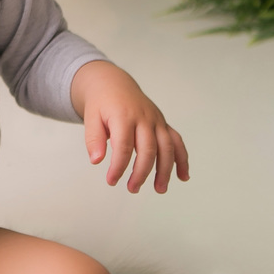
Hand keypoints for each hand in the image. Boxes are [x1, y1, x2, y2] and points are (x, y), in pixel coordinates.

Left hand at [70, 59, 188, 193]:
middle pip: (148, 149)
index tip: (111, 181)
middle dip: (142, 172)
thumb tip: (96, 161)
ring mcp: (156, 120)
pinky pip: (177, 141)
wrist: (114, 84)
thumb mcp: (90, 117)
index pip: (124, 146)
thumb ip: (93, 139)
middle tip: (132, 188)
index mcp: (124, 116)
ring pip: (167, 147)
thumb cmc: (101, 103)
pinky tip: (183, 176)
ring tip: (159, 189)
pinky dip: (182, 159)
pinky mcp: (163, 124)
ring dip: (165, 170)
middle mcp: (144, 118)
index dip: (119, 166)